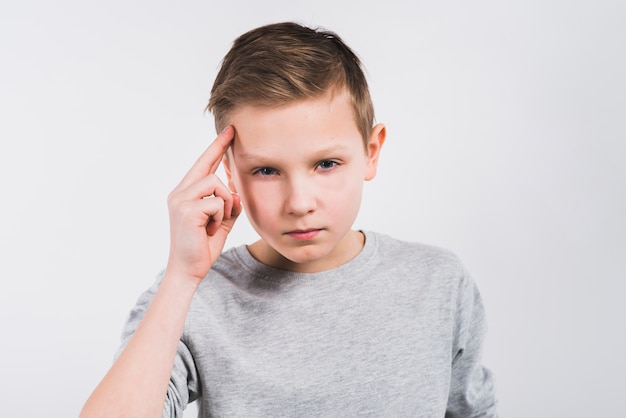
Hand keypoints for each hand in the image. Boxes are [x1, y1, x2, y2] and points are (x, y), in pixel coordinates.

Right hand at [165, 126, 242, 282]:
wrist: (188, 270)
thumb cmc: (203, 247)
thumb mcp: (221, 221)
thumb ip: (228, 204)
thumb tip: (237, 189)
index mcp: (185, 194)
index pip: (203, 165)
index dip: (216, 148)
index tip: (229, 131)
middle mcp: (179, 193)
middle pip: (208, 167)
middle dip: (221, 155)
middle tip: (230, 147)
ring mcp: (180, 200)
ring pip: (215, 184)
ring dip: (225, 204)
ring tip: (215, 223)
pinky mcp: (186, 210)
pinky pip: (216, 202)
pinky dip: (220, 216)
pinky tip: (210, 229)